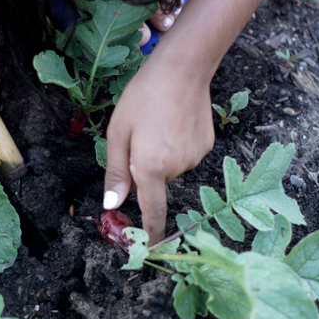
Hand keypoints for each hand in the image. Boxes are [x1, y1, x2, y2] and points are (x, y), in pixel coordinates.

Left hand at [102, 49, 215, 244]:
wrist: (183, 70)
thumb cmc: (143, 96)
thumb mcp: (118, 132)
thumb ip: (115, 171)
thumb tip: (112, 204)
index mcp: (150, 167)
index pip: (151, 211)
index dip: (150, 232)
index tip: (149, 249)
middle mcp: (176, 168)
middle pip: (157, 183)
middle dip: (146, 170)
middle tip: (140, 138)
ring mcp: (195, 158)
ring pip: (172, 168)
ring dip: (163, 156)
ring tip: (159, 124)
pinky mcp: (206, 146)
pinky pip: (186, 156)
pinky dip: (178, 146)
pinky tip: (176, 121)